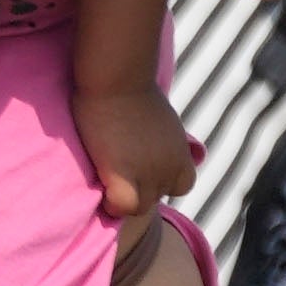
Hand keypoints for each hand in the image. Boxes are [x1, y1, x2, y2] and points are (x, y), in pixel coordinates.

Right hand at [84, 70, 200, 223]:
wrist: (119, 79)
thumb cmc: (132, 87)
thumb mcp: (162, 118)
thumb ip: (163, 139)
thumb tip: (150, 141)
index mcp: (181, 153)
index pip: (182, 185)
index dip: (162, 181)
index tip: (142, 169)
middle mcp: (170, 167)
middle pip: (157, 196)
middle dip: (140, 188)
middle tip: (120, 170)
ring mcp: (149, 173)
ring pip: (140, 206)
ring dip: (125, 197)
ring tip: (108, 180)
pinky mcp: (124, 175)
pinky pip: (122, 206)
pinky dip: (113, 204)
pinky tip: (103, 188)